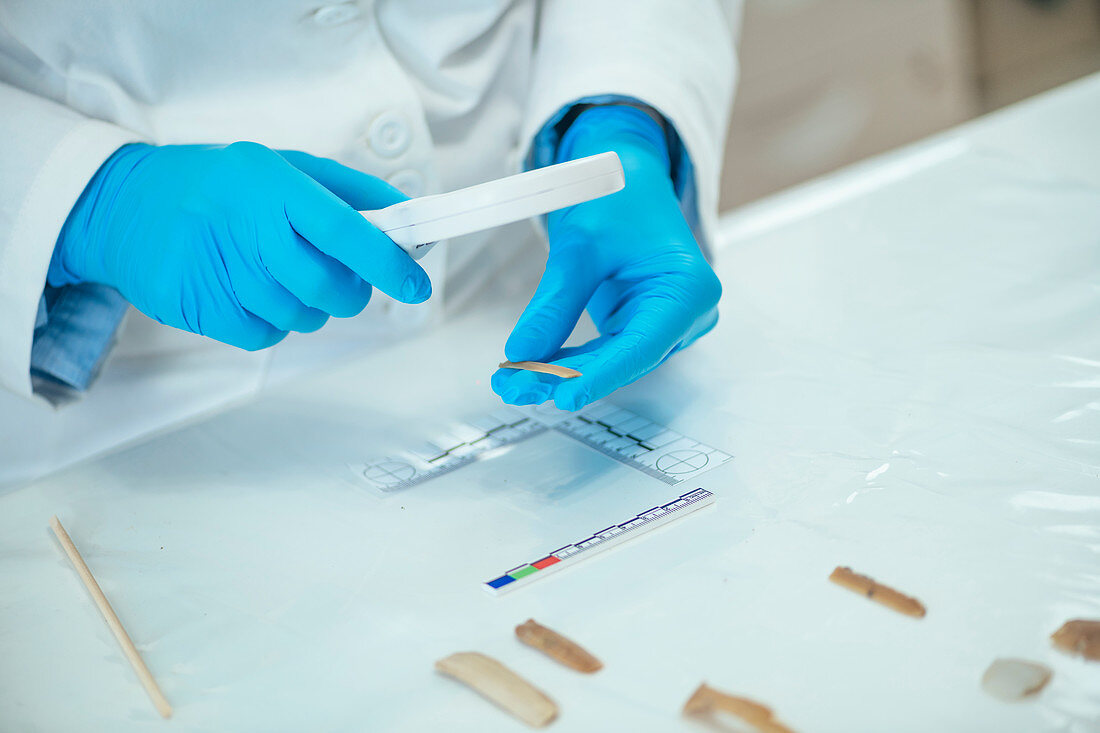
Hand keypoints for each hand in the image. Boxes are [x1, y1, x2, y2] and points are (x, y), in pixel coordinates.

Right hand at [50, 142, 430, 349]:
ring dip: (308, 306)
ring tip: (280, 274)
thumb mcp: (282, 165)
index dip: (387, 262)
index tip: (415, 284)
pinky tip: (252, 292)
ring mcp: (217, 269)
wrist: (121, 204)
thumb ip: (349, 192)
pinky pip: (265, 334)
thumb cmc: (217, 184)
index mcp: (271, 182)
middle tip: (344, 281)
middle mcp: (244, 224)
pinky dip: (273, 322)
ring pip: (300, 315)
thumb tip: (407, 221)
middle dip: (350, 293)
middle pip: (326, 286)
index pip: (344, 229)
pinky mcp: (199, 307)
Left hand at [493, 105, 720, 409]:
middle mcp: (686, 314)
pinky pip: (605, 351)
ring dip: (561, 372)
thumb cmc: (617, 197)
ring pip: (610, 361)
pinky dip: (569, 360)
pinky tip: (531, 367)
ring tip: (510, 380)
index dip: (600, 375)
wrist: (629, 176)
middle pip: (623, 360)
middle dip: (565, 376)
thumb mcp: (580, 245)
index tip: (563, 396)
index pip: (640, 346)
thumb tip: (521, 353)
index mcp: (687, 289)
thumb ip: (555, 304)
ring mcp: (667, 324)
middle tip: (512, 385)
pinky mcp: (644, 326)